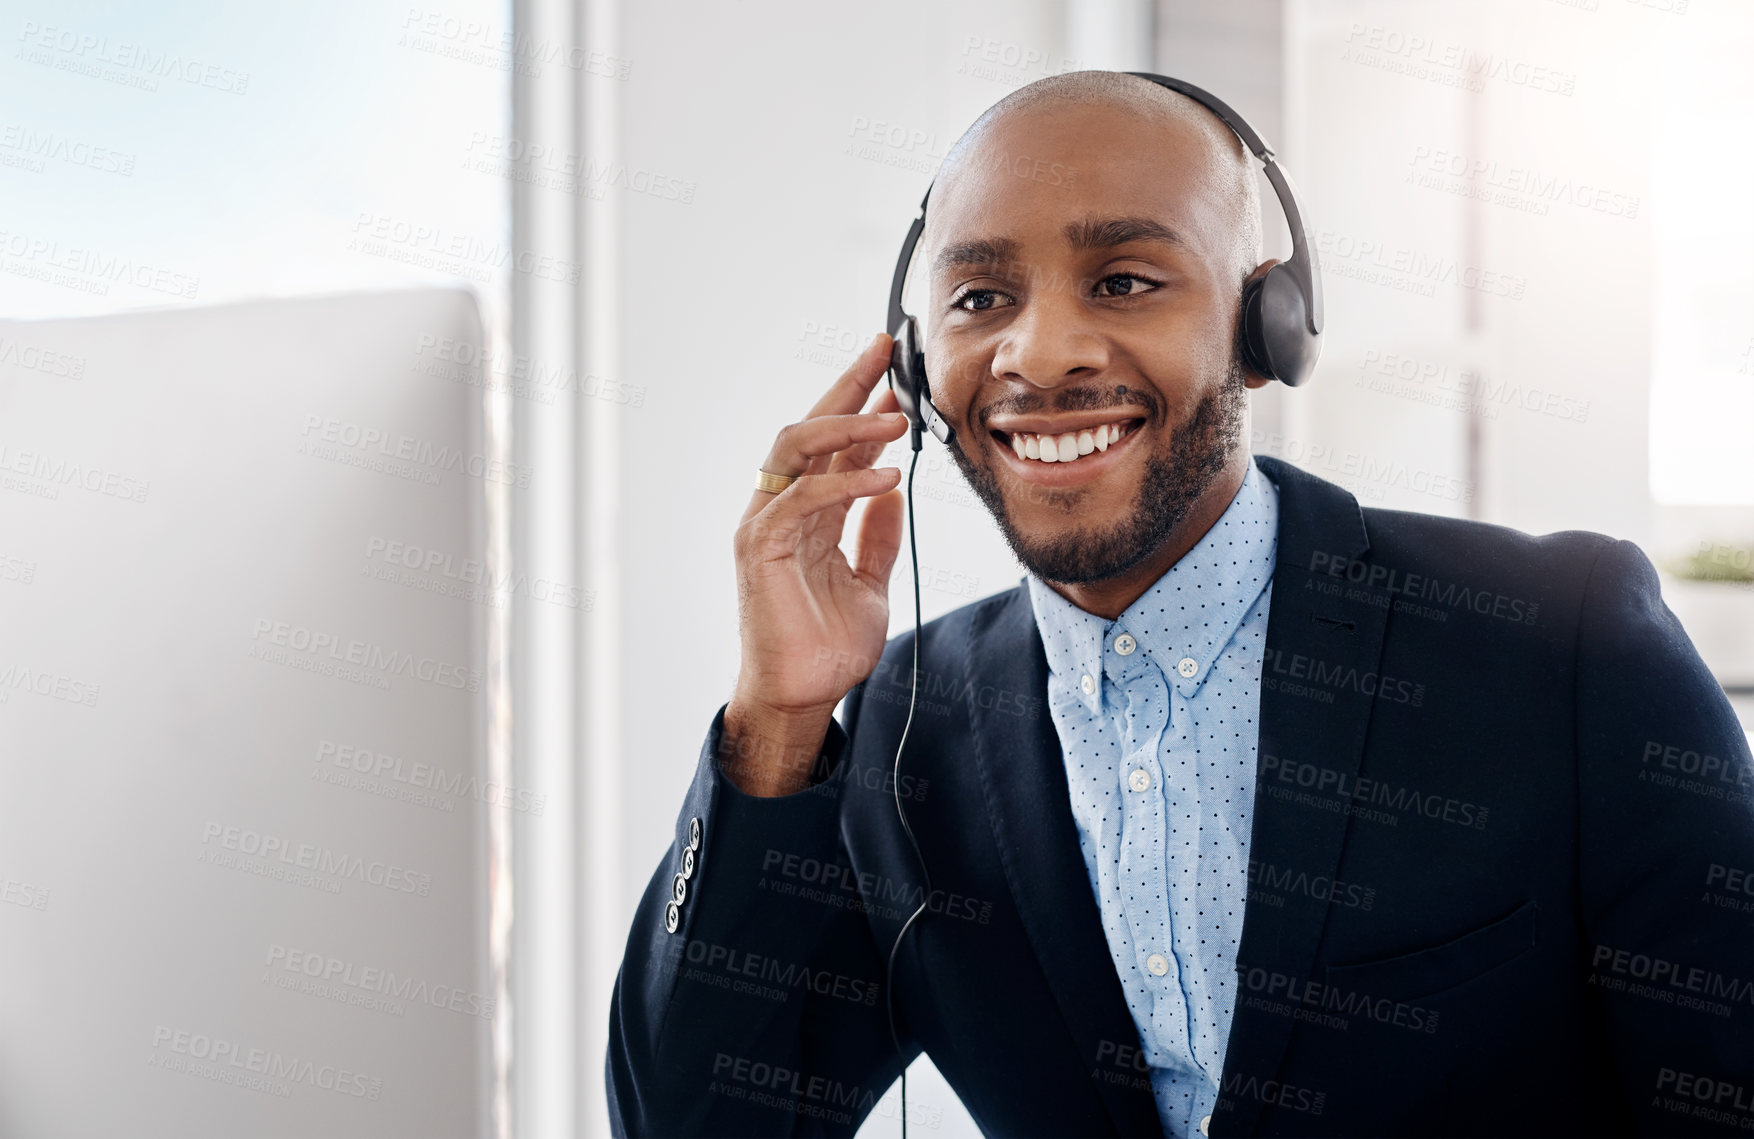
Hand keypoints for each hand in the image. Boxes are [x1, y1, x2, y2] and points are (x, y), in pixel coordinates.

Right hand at [721, 333, 909, 795]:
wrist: (803, 697)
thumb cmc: (826, 647)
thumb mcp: (870, 582)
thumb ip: (876, 535)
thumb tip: (894, 490)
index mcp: (806, 513)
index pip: (833, 443)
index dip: (861, 402)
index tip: (893, 369)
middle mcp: (780, 508)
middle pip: (809, 428)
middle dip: (847, 386)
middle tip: (884, 352)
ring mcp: (765, 524)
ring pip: (796, 448)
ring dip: (847, 425)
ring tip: (895, 417)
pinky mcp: (760, 548)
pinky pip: (802, 499)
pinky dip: (845, 482)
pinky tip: (887, 477)